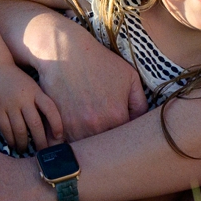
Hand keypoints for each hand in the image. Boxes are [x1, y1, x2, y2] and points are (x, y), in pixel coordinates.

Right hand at [0, 66, 64, 152]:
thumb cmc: (15, 79)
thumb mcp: (31, 85)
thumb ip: (39, 100)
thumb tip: (49, 123)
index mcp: (36, 92)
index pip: (50, 109)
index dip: (56, 124)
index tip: (59, 137)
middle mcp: (24, 99)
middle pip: (35, 124)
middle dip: (41, 141)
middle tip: (43, 152)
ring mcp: (10, 105)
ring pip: (20, 130)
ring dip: (24, 144)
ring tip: (25, 150)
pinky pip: (6, 129)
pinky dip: (11, 139)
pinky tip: (13, 144)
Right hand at [17, 9, 147, 141]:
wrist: (64, 51)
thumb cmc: (100, 62)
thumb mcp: (130, 77)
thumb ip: (141, 104)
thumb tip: (143, 124)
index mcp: (117, 117)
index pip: (127, 141)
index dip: (126, 138)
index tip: (124, 133)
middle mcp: (96, 126)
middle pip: (106, 148)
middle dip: (109, 146)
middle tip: (110, 139)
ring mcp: (74, 128)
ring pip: (86, 149)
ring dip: (90, 146)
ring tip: (93, 136)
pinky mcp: (57, 126)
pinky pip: (66, 145)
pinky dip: (71, 144)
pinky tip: (76, 134)